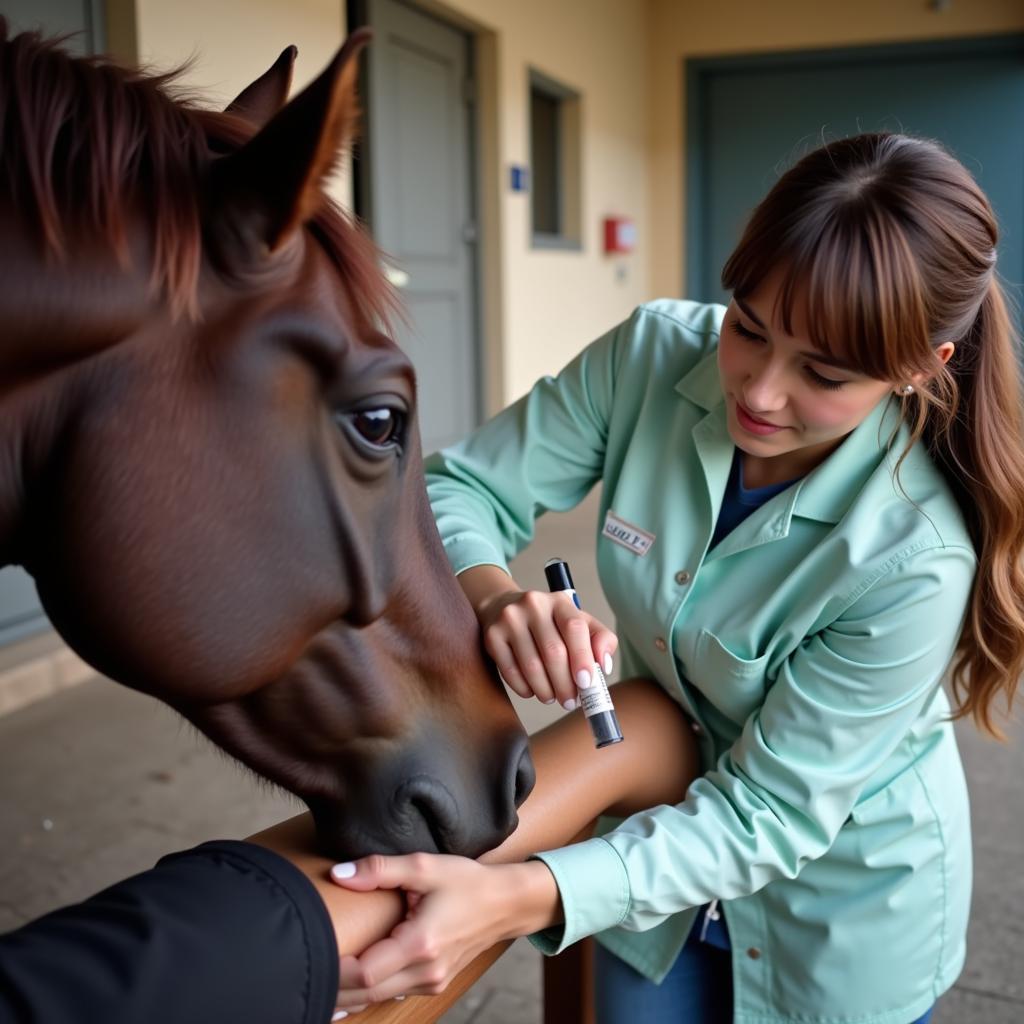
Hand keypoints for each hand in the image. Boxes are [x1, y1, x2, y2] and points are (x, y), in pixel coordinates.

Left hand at [329, 853, 559, 1010]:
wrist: (506, 903)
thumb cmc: (467, 882)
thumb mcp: (425, 866)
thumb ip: (380, 869)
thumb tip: (338, 874)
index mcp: (421, 944)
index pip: (366, 973)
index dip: (335, 971)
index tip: (311, 954)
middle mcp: (426, 971)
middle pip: (366, 994)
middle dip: (333, 988)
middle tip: (300, 974)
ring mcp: (432, 981)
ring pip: (378, 999)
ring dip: (348, 995)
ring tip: (315, 984)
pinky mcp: (434, 982)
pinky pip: (393, 995)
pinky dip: (367, 994)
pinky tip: (346, 988)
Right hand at [478, 587, 617, 709]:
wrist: (503, 608)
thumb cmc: (549, 623)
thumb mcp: (578, 622)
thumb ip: (601, 639)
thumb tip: (604, 666)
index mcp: (559, 601)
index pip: (575, 628)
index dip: (583, 658)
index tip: (587, 684)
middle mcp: (533, 605)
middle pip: (553, 652)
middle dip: (565, 684)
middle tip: (570, 702)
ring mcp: (510, 619)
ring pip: (532, 665)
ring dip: (545, 690)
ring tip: (552, 697)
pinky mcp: (492, 635)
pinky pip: (510, 671)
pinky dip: (524, 688)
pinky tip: (532, 691)